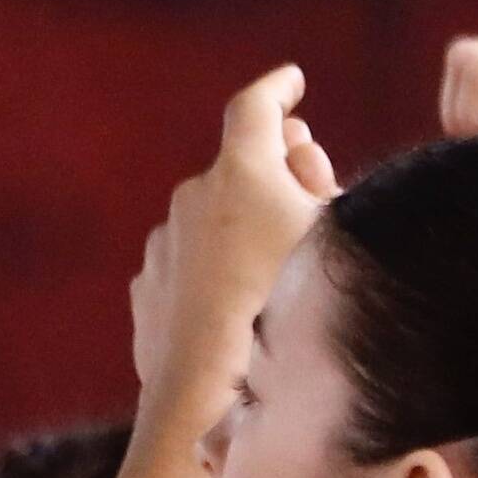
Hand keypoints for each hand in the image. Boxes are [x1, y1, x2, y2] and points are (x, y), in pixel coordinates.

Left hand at [130, 66, 338, 407]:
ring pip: (211, 221)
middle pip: (238, 166)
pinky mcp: (148, 288)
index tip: (292, 82)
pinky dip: (213, 271)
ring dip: (241, 230)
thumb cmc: (289, 310)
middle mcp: (191, 195)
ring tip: (278, 275)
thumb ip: (313, 179)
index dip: (279, 88)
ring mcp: (163, 243)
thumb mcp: (330, 236)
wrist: (211, 394)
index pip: (257, 105)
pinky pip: (188, 266)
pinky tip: (239, 308)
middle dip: (273, 170)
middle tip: (306, 186)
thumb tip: (293, 148)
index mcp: (240, 169)